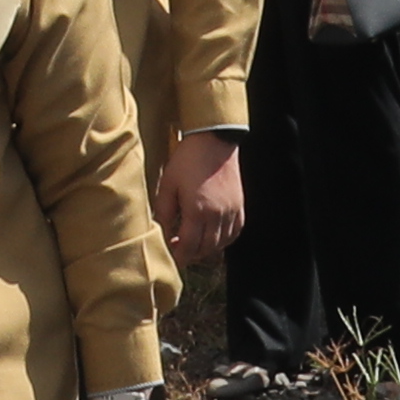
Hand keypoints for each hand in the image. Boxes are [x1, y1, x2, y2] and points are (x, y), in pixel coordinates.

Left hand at [154, 131, 247, 257]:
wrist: (214, 140)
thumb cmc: (188, 159)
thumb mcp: (168, 183)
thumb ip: (164, 211)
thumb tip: (159, 230)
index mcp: (197, 210)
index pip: (189, 246)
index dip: (179, 256)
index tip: (171, 259)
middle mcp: (217, 215)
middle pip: (205, 249)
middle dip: (191, 254)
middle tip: (179, 250)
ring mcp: (231, 211)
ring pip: (221, 244)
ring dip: (206, 248)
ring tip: (193, 243)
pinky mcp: (239, 206)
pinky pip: (234, 233)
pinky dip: (223, 240)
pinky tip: (212, 236)